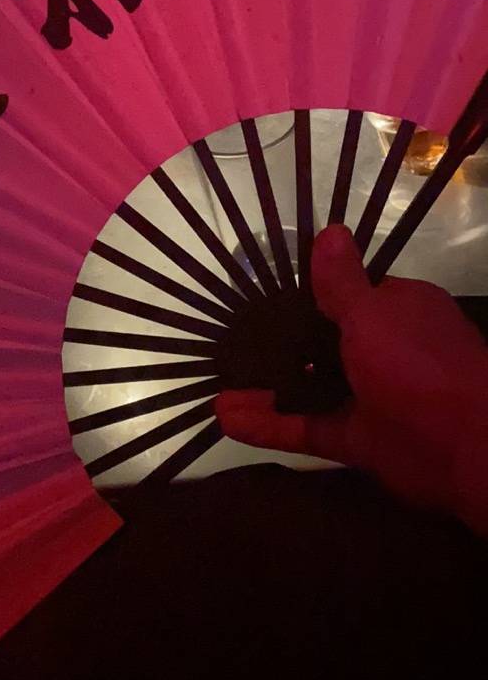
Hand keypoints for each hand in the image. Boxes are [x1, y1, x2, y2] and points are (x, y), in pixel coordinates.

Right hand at [216, 225, 487, 535]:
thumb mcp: (372, 314)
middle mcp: (384, 351)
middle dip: (278, 345)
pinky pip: (306, 428)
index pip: (349, 296)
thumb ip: (340, 283)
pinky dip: (269, 425)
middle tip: (227, 340)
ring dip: (266, 388)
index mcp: (398, 311)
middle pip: (324, 344)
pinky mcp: (357, 440)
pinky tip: (225, 418)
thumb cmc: (418, 365)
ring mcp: (370, 398)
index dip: (308, 295)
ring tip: (217, 383)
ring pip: (311, 389)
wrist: (466, 448)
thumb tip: (329, 231)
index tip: (262, 295)